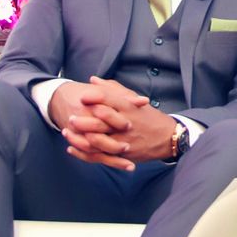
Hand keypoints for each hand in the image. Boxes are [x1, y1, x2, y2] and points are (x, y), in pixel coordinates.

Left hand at [60, 76, 178, 169]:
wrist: (168, 137)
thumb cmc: (148, 116)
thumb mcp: (133, 99)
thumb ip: (112, 89)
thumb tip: (93, 80)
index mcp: (128, 107)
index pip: (110, 100)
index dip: (95, 98)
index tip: (82, 96)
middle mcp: (126, 124)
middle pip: (102, 122)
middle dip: (85, 120)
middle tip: (71, 117)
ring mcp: (124, 140)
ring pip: (99, 141)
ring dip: (81, 138)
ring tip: (68, 132)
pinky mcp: (123, 154)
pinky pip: (101, 155)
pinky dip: (85, 153)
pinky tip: (72, 148)